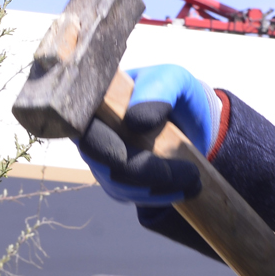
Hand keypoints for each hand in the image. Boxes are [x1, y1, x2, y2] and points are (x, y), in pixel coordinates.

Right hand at [76, 65, 223, 206]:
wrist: (191, 121)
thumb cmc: (176, 94)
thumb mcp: (173, 79)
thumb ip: (157, 90)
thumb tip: (134, 121)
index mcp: (96, 101)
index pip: (81, 124)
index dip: (98, 141)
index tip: (127, 152)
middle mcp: (90, 131)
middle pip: (100, 160)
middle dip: (141, 171)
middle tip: (188, 172)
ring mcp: (100, 158)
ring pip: (116, 182)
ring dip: (156, 187)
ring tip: (193, 179)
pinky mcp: (115, 181)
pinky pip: (127, 194)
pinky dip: (156, 196)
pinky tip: (185, 188)